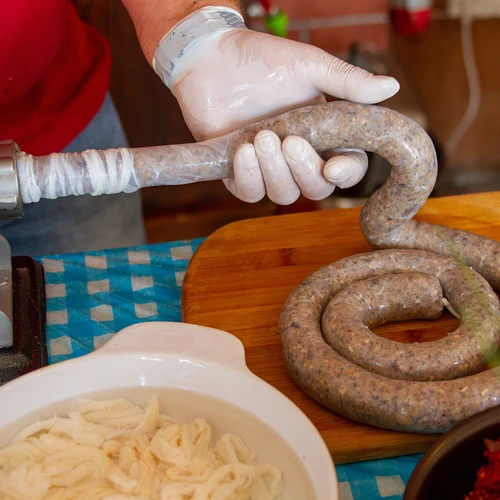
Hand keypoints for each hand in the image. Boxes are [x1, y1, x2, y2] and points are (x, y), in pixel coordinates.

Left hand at [170, 28, 399, 203]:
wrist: (213, 58)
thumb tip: (392, 88)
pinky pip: (250, 193)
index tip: (333, 166)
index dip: (346, 174)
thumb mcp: (309, 66)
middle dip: (304, 170)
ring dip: (275, 172)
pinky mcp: (240, 173)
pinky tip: (243, 151)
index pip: (347, 167)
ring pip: (284, 195)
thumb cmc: (264, 60)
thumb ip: (348, 82)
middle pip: (316, 188)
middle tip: (289, 140)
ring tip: (260, 137)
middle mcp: (300, 157)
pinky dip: (249, 178)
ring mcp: (269, 168)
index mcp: (325, 135)